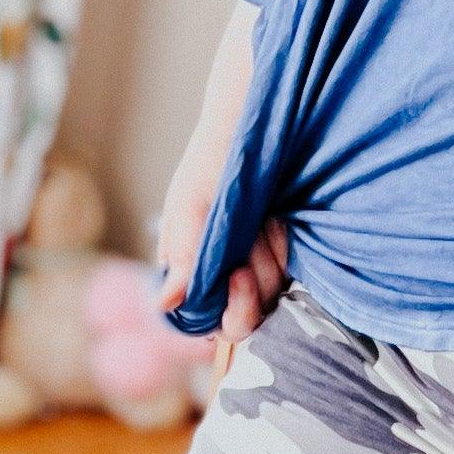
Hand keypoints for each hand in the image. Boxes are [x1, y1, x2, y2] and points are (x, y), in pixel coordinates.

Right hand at [156, 139, 288, 342]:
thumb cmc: (213, 162)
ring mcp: (253, 269)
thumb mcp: (190, 206)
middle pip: (245, 320)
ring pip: (271, 298)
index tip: (240, 274)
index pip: (210, 322)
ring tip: (261, 216)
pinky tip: (275, 220)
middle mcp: (220, 279)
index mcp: (190, 274)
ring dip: (269, 256)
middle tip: (255, 237)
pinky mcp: (278, 257)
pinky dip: (283, 248)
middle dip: (255, 284)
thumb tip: (163, 304)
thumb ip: (182, 258)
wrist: (254, 130)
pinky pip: (290, 275)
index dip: (231, 309)